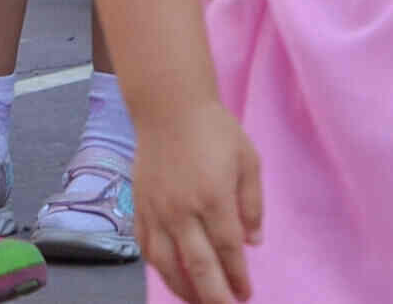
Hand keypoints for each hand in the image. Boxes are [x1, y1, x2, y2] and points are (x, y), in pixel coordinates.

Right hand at [135, 106, 262, 303]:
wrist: (169, 108)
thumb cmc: (215, 130)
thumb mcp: (247, 159)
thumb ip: (251, 203)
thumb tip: (253, 242)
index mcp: (213, 197)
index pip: (227, 249)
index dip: (237, 276)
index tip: (246, 294)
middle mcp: (182, 210)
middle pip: (198, 265)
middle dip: (214, 294)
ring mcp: (157, 211)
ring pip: (167, 264)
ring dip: (184, 289)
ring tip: (199, 301)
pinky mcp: (139, 208)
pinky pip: (146, 248)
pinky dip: (159, 268)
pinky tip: (171, 276)